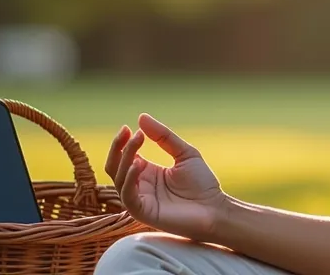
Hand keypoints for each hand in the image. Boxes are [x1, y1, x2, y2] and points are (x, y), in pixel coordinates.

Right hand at [104, 113, 230, 241]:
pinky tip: (138, 164)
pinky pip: (127, 195)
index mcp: (147, 172)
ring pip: (118, 178)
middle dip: (119, 147)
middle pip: (114, 166)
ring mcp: (139, 200)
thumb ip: (163, 136)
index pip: (124, 156)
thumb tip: (141, 117)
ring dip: (125, 158)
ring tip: (138, 141)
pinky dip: (128, 179)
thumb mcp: (184, 153)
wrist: (215, 208)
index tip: (129, 127)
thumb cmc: (202, 183)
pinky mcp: (142, 212)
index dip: (123, 142)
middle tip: (130, 132)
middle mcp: (139, 186)